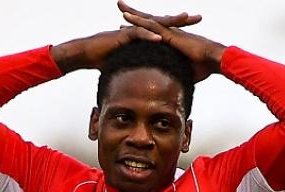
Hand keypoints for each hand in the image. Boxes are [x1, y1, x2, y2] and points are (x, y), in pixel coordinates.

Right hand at [51, 9, 202, 72]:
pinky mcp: (123, 35)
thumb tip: (148, 81)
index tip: (195, 32)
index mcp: (143, 37)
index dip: (179, 32)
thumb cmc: (104, 60)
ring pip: (153, 24)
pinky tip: (160, 38)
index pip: (164, 32)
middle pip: (163, 24)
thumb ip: (139, 68)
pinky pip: (139, 34)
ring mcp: (132, 31)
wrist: (86, 54)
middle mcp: (140, 31)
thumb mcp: (126, 65)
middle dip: (180, 21)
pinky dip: (149, 36)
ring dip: (169, 23)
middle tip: (197, 18)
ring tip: (183, 20)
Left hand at [118, 1, 225, 80]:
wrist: (214, 60)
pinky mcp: (169, 35)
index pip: (153, 32)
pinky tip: (127, 17)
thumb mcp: (183, 71)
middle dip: (135, 16)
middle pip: (149, 21)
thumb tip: (167, 86)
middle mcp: (169, 32)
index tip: (129, 25)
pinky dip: (139, 21)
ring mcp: (169, 32)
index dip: (142, 28)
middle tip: (122, 8)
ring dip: (133, 14)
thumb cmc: (203, 67)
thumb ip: (173, 74)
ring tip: (120, 6)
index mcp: (171, 40)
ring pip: (148, 20)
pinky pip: (151, 26)